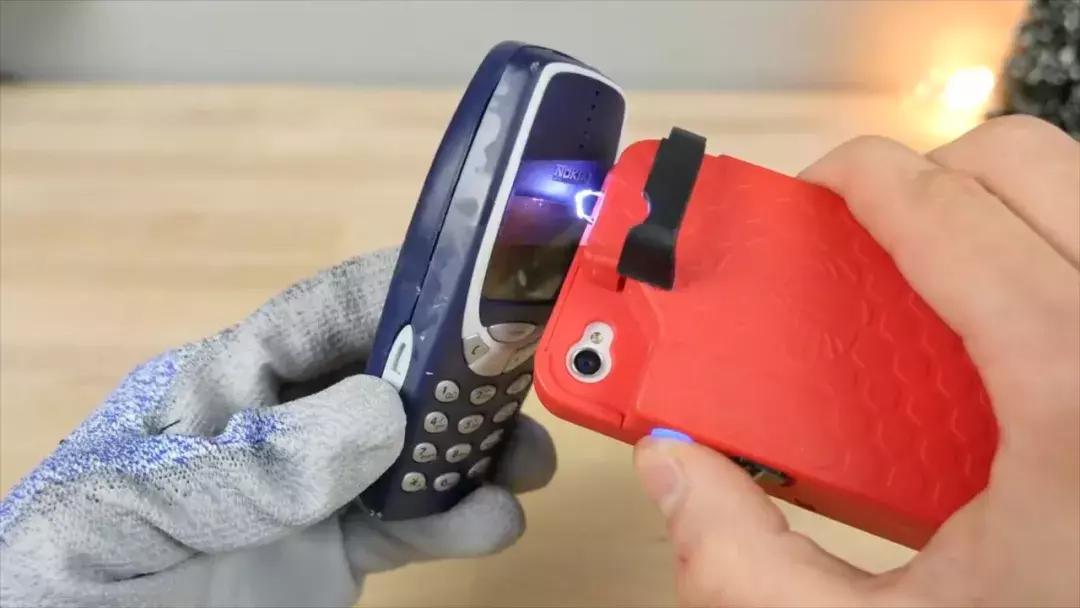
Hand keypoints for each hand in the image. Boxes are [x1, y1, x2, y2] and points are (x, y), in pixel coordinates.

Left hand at [0, 249, 555, 606]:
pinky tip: (491, 523)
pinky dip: (462, 518)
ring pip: (415, 449)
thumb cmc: (75, 589)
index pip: (320, 318)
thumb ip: (242, 464)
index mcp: (218, 388)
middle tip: (525, 393)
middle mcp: (277, 427)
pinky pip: (412, 523)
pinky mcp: (334, 553)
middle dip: (463, 377)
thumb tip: (377, 414)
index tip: (484, 288)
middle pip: (389, 375)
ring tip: (524, 471)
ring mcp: (311, 492)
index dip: (402, 292)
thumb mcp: (128, 515)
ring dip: (478, 448)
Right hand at [633, 116, 1078, 606]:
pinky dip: (1041, 267)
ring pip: (1075, 204)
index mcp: (1074, 399)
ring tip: (933, 278)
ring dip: (996, 216)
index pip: (954, 217)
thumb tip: (680, 473)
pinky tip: (999, 348)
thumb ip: (747, 562)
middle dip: (934, 175)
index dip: (866, 178)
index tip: (825, 184)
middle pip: (1033, 167)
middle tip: (869, 229)